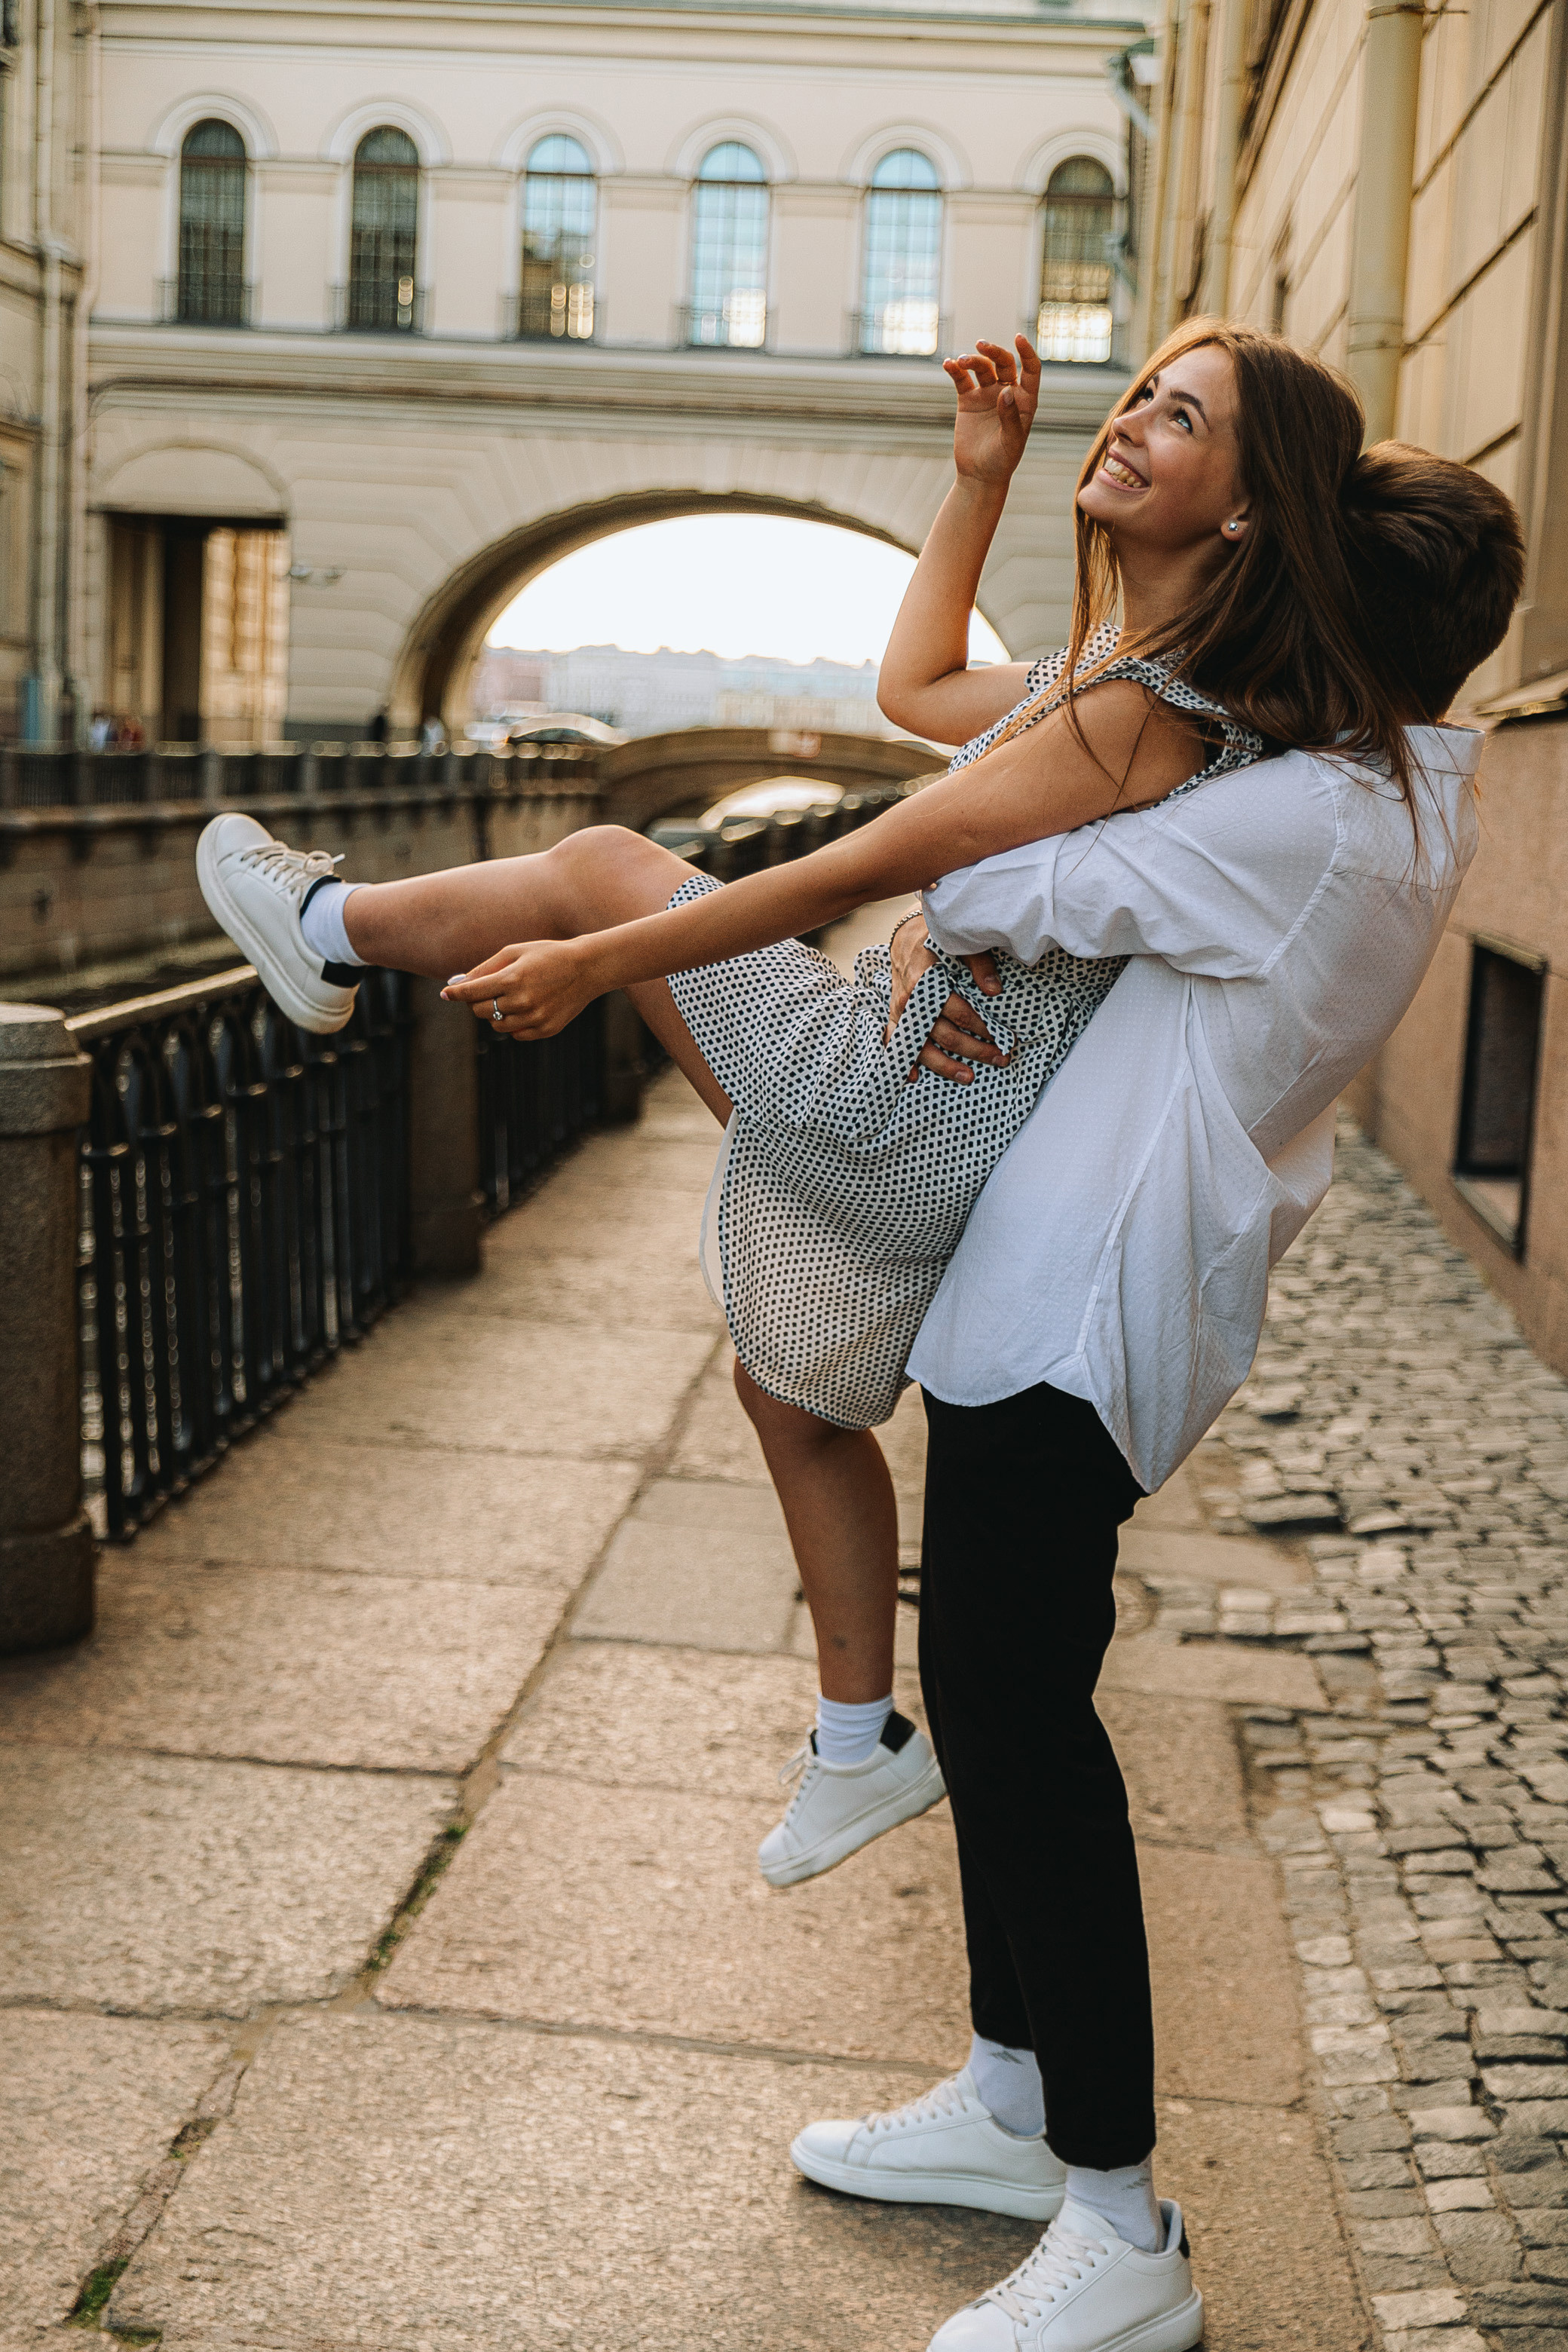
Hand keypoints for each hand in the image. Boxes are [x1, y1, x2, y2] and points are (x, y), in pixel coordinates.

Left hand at [441, 938, 594, 1037]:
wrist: (587, 968)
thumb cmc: (547, 955)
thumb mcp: (515, 952)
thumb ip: (485, 968)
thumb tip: (458, 983)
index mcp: (512, 979)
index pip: (471, 992)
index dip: (455, 993)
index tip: (445, 994)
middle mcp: (522, 1001)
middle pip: (480, 1011)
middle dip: (477, 1001)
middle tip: (485, 991)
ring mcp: (535, 1018)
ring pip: (496, 1025)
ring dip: (496, 1013)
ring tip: (509, 998)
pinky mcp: (545, 1030)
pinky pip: (516, 1034)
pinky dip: (514, 1024)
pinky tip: (526, 1008)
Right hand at [887, 911, 1006, 1084]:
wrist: (907, 938)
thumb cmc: (937, 941)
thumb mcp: (960, 944)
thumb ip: (979, 964)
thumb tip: (995, 990)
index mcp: (926, 981)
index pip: (958, 1012)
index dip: (981, 1026)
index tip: (1002, 1036)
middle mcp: (910, 1000)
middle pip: (943, 1034)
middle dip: (973, 1049)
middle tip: (999, 1058)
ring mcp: (900, 1011)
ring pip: (921, 1046)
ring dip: (944, 1065)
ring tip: (967, 1077)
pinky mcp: (895, 1017)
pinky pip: (895, 1042)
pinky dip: (903, 1061)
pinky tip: (914, 1077)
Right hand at [944, 337, 1041, 490]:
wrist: (979, 476)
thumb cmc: (1002, 462)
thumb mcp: (1011, 442)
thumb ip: (1010, 417)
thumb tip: (1007, 390)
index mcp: (1024, 400)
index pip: (1030, 369)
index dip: (1026, 352)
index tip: (1018, 338)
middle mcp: (1007, 392)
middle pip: (1003, 362)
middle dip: (993, 351)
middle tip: (980, 345)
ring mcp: (987, 395)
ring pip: (981, 368)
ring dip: (971, 361)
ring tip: (959, 362)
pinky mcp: (968, 401)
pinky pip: (962, 380)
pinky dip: (955, 370)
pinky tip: (948, 365)